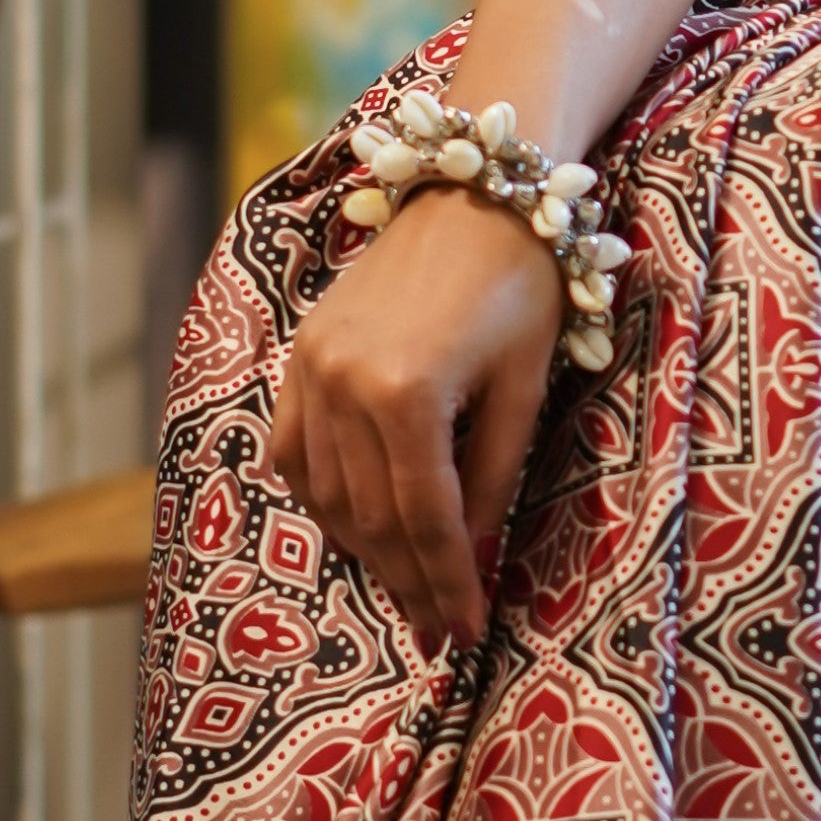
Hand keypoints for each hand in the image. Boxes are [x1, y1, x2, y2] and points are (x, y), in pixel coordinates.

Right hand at [265, 180, 568, 656]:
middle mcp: (345, 385)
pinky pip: (295, 452)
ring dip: (366, 551)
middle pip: (373, 518)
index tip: (464, 630)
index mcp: (409, 393)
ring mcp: (311, 368)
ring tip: (404, 590)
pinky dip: (322, 498)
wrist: (473, 190)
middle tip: (436, 630)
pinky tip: (353, 529)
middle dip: (408, 581)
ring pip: (329, 495)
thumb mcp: (524, 385)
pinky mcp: (300, 354)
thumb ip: (492, 475)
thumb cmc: (520, 282)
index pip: (427, 519)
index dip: (446, 582)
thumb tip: (470, 554)